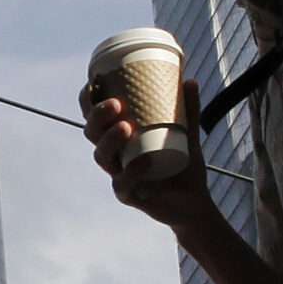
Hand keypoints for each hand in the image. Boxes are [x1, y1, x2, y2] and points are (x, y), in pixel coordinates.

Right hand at [83, 77, 212, 241]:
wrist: (194, 203)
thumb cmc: (184, 167)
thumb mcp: (189, 135)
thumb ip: (190, 110)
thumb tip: (191, 81)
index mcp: (120, 137)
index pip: (95, 117)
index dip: (88, 101)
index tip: (94, 83)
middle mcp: (114, 155)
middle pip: (92, 133)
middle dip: (98, 116)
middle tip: (116, 104)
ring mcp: (119, 175)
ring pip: (102, 157)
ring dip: (109, 140)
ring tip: (126, 127)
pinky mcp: (129, 196)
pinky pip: (122, 184)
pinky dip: (131, 172)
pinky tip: (144, 161)